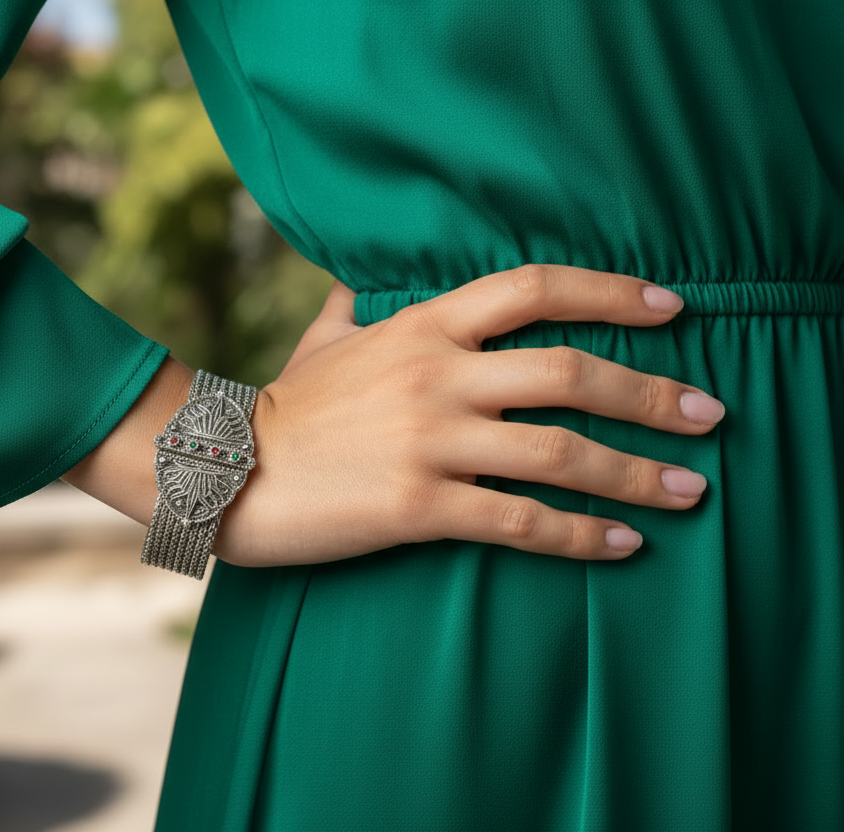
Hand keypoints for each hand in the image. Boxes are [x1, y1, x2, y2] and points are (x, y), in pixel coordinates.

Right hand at [211, 265, 724, 566]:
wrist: (221, 470)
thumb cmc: (282, 406)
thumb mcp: (322, 339)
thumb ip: (354, 303)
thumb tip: (359, 277)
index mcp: (422, 327)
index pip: (534, 288)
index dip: (613, 291)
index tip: (672, 307)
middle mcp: (436, 375)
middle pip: (572, 371)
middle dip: (652, 393)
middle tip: (709, 415)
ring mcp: (429, 441)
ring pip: (560, 452)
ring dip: (637, 473)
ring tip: (688, 490)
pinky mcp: (417, 506)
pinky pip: (520, 521)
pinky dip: (580, 535)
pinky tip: (621, 547)